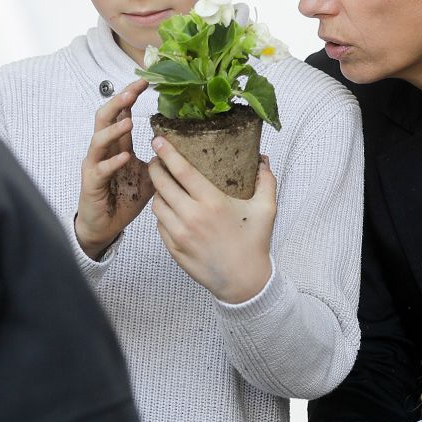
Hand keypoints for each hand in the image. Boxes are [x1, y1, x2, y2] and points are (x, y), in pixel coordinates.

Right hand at [73, 80, 152, 259]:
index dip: (130, 98)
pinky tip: (124, 157)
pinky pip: (100, 169)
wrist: (105, 226)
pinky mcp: (91, 182)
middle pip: (104, 118)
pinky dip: (112, 162)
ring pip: (98, 140)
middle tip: (132, 92)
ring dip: (114, 130)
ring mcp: (94, 165)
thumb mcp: (147, 176)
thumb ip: (157, 160)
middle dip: (118, 103)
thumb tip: (176, 147)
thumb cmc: (123, 198)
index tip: (145, 83)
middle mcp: (103, 150)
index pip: (121, 114)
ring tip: (128, 122)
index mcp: (116, 145)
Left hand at [146, 137, 274, 303]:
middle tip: (157, 160)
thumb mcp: (266, 210)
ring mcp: (179, 234)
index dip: (168, 153)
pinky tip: (169, 208)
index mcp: (212, 203)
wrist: (243, 282)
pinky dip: (161, 213)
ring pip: (157, 204)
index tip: (158, 140)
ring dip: (158, 191)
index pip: (182, 171)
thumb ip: (266, 181)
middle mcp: (192, 217)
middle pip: (162, 184)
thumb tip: (263, 159)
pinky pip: (159, 224)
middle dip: (155, 168)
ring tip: (164, 185)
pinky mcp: (173, 248)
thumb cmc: (254, 244)